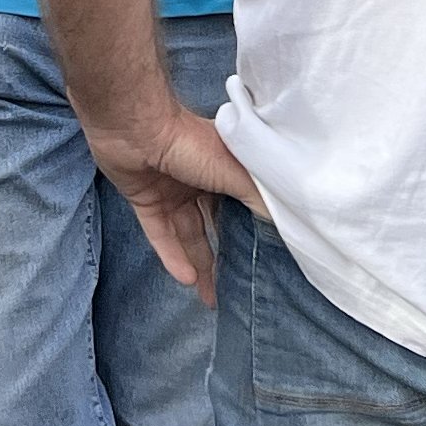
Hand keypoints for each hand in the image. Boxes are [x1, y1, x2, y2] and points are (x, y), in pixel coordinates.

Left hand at [89, 103, 264, 305]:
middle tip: (239, 289)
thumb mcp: (237, 172)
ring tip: (213, 299)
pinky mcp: (145, 200)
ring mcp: (172, 192)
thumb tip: (289, 226)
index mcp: (225, 169)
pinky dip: (172, 256)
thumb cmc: (191, 144)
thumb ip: (260, 200)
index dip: (254, 233)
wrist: (136, 126)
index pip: (244, 208)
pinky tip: (186, 280)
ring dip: (200, 265)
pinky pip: (160, 234)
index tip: (269, 261)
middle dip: (226, 256)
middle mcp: (200, 181)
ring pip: (189, 235)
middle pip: (216, 226)